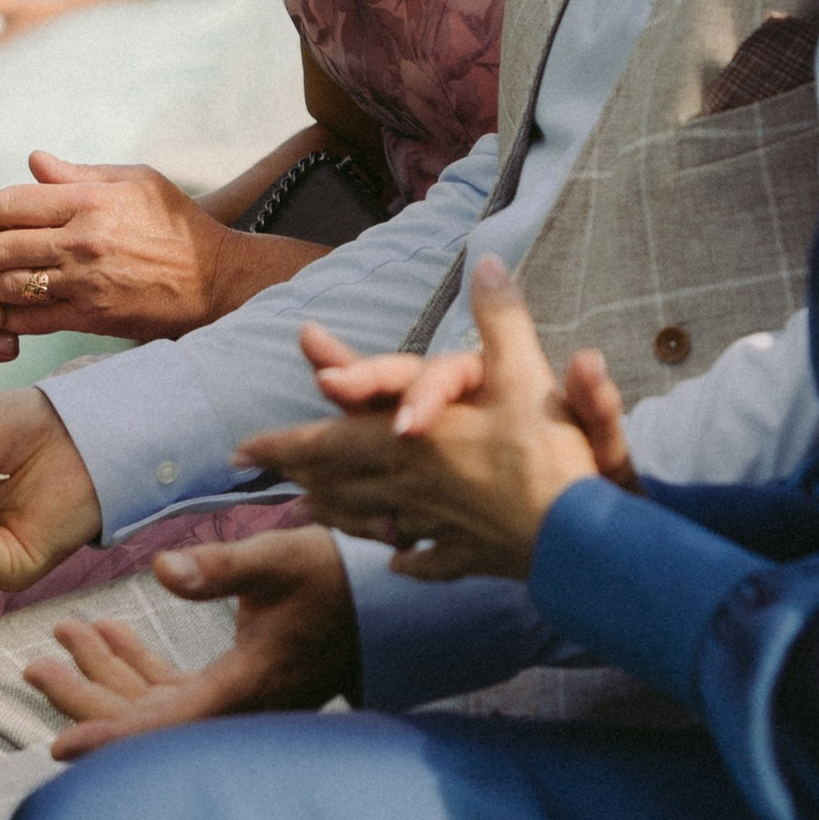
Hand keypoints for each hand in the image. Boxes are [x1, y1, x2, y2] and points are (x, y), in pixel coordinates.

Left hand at [0, 154, 245, 357]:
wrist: (215, 278)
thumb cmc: (177, 223)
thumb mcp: (137, 181)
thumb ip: (79, 173)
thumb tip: (32, 162)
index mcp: (88, 201)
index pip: (7, 203)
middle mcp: (80, 240)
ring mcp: (83, 282)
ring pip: (6, 285)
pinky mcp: (88, 317)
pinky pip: (28, 321)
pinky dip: (3, 319)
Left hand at [21, 528, 361, 752]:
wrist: (391, 599)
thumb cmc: (338, 576)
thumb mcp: (282, 559)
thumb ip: (220, 568)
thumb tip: (161, 569)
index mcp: (245, 689)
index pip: (163, 728)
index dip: (109, 739)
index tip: (58, 748)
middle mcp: (238, 708)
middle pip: (146, 721)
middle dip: (87, 696)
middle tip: (33, 664)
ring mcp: (239, 701)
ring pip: (155, 702)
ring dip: (106, 672)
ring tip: (61, 636)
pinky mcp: (241, 686)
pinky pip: (175, 686)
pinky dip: (137, 662)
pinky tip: (107, 632)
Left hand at [242, 262, 599, 580]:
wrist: (579, 538)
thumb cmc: (546, 455)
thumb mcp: (525, 374)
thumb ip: (500, 319)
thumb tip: (485, 260)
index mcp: (409, 440)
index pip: (327, 439)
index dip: (282, 442)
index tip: (239, 451)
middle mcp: (409, 484)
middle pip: (337, 479)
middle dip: (295, 472)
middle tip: (260, 473)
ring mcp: (435, 525)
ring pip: (369, 517)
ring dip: (335, 509)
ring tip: (310, 507)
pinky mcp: (467, 555)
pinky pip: (424, 557)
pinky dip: (405, 556)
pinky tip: (395, 560)